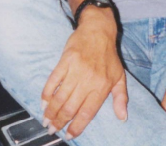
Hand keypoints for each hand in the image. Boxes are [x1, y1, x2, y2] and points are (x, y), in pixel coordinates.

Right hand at [41, 9, 127, 140]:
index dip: (77, 126)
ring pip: (60, 97)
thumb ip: (121, 98)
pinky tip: (43, 103)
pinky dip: (46, 93)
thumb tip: (122, 118)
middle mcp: (88, 81)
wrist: (98, 31)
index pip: (87, 112)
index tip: (69, 135)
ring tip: (45, 120)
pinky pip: (53, 80)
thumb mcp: (120, 77)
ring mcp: (75, 70)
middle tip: (52, 130)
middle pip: (70, 107)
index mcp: (102, 87)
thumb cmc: (109, 56)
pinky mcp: (65, 61)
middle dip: (59, 122)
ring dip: (51, 111)